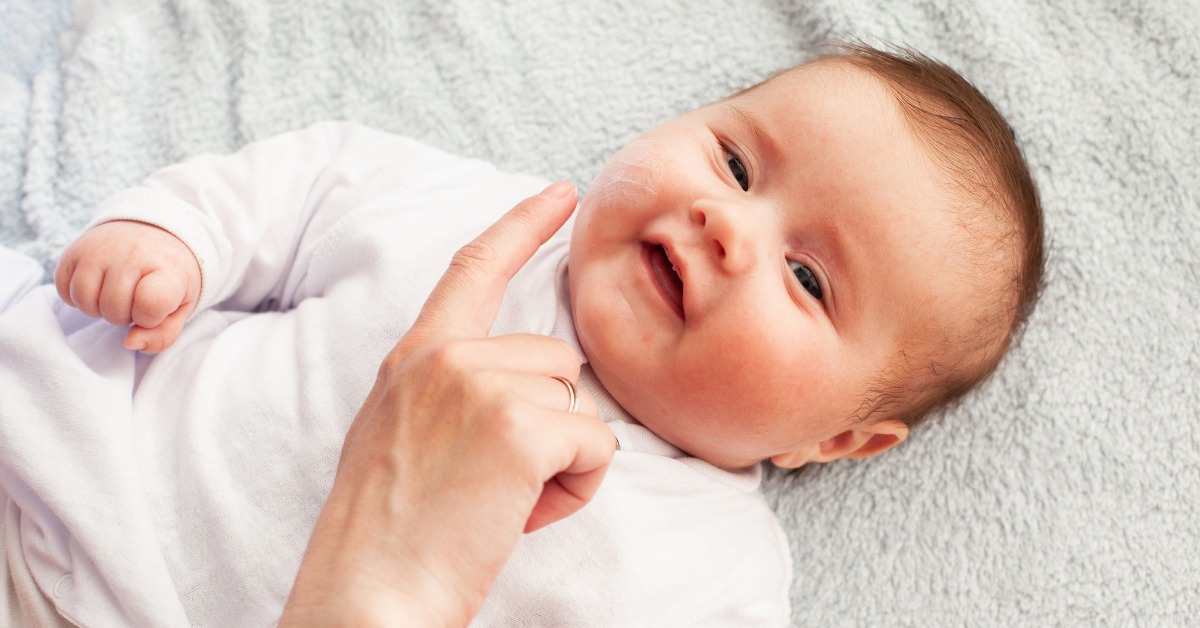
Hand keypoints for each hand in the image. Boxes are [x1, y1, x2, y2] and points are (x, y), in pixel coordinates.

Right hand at [54, 221, 200, 351]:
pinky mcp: (74, 250)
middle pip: (113, 309)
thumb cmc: (168, 278)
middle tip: (135, 299)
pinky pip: (64, 291)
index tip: (155, 309)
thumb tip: (130, 342)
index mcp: (168, 269)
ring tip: (115, 294)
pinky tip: (97, 286)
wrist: (154, 234)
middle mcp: (132, 254)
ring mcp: (100, 249)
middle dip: (124, 315)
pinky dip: (78, 298)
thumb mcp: (180, 308)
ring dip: (99, 309)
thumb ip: (162, 335)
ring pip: (86, 303)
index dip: (149, 318)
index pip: (151, 302)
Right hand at [280, 182, 616, 626]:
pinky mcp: (520, 428)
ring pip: (579, 404)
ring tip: (502, 501)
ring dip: (562, 459)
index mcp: (414, 356)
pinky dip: (576, 489)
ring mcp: (480, 385)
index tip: (563, 194)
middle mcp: (446, 357)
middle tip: (493, 485)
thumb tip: (527, 386)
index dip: (523, 226)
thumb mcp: (401, 435)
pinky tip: (520, 516)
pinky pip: (597, 445)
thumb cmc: (391, 533)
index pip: (474, 269)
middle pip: (557, 360)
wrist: (369, 596)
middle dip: (548, 423)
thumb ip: (450, 390)